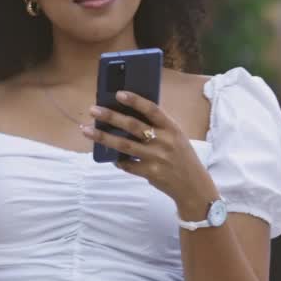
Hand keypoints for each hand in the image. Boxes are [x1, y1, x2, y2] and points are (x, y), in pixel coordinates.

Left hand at [81, 91, 219, 215]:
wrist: (193, 186)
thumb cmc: (182, 157)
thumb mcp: (177, 137)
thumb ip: (159, 127)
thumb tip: (130, 114)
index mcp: (172, 128)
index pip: (152, 110)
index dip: (135, 101)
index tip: (118, 94)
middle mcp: (164, 141)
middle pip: (133, 126)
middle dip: (111, 116)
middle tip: (93, 110)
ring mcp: (156, 158)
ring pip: (124, 145)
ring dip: (103, 137)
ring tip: (86, 130)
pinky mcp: (150, 173)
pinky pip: (127, 165)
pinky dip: (117, 160)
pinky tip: (109, 157)